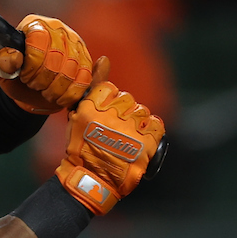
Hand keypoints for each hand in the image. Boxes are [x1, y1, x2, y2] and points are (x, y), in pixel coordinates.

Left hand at [0, 14, 92, 114]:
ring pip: (71, 69)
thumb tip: (13, 57)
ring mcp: (75, 43)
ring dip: (55, 88)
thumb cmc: (16, 75)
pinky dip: (69, 93)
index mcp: (35, 25)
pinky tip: (58, 96)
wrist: (30, 87)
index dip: (32, 63)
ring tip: (44, 91)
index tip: (24, 76)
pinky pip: (84, 78)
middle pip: (57, 56)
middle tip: (34, 85)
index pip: (39, 39)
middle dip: (43, 79)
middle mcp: (57, 29)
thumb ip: (4, 63)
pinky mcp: (86, 59)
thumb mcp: (3, 70)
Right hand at [55, 77, 163, 214]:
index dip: (109, 104)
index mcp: (92, 107)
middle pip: (128, 100)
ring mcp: (130, 129)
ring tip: (125, 139)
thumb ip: (95, 85)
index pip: (112, 90)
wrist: (92, 180)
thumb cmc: (82, 147)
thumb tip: (104, 57)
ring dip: (137, 124)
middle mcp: (111, 115)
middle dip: (123, 114)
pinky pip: (157, 124)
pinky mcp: (146, 142)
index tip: (103, 119)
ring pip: (143, 112)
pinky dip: (151, 132)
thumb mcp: (79, 114)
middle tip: (113, 132)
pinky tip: (139, 141)